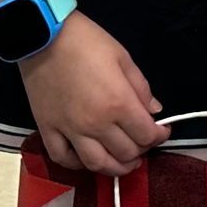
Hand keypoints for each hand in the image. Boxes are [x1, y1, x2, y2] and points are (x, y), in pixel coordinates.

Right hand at [20, 12, 166, 175]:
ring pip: (96, 164)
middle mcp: (95, 123)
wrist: (44, 38)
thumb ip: (141, 88)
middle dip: (140, 151)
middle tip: (143, 143)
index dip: (159, 136)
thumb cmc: (88, 42)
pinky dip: (77, 165)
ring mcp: (69, 130)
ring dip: (114, 168)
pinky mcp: (47, 130)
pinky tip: (88, 160)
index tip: (162, 130)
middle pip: (124, 153)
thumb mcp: (123, 58)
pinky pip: (63, 158)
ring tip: (124, 164)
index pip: (146, 134)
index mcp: (118, 103)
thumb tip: (154, 112)